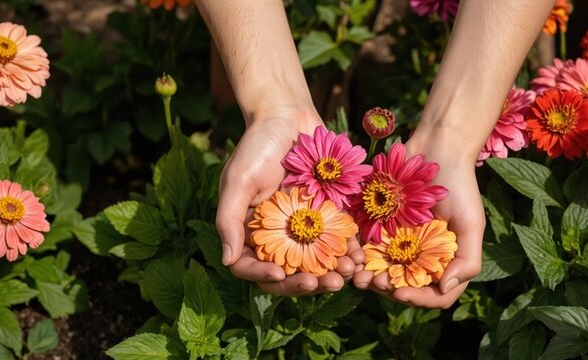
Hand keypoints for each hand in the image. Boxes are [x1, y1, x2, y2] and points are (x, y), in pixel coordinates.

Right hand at [216, 107, 364, 295]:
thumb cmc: (257, 145)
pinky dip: (350, 252)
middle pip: (288, 274)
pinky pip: (339, 242)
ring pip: (317, 263)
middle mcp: (277, 237)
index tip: (280, 274)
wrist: (289, 118)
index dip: (264, 276)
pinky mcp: (329, 218)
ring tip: (349, 273)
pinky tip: (360, 256)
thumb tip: (227, 260)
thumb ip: (229, 219)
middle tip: (326, 283)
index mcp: (250, 233)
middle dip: (306, 283)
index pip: (252, 267)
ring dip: (333, 273)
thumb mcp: (238, 180)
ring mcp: (305, 229)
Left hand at [353, 131, 483, 307]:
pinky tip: (351, 254)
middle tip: (373, 282)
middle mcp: (422, 256)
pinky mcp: (379, 227)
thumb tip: (445, 288)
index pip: (435, 295)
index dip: (418, 299)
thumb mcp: (472, 223)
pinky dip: (358, 255)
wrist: (436, 148)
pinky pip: (366, 248)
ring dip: (369, 278)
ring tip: (358, 274)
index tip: (401, 292)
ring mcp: (400, 243)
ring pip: (382, 272)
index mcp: (446, 261)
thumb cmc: (459, 185)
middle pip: (405, 287)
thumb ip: (467, 260)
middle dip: (388, 289)